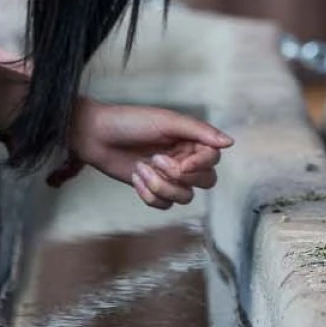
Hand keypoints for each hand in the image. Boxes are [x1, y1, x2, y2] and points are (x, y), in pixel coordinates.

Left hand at [67, 97, 233, 208]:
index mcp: (191, 140)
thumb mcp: (167, 121)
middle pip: (205, 182)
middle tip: (157, 160)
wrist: (95, 135)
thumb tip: (230, 143)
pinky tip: (136, 178)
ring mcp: (168, 176)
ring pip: (184, 197)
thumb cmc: (130, 122)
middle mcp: (184, 159)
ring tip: (141, 168)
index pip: (213, 159)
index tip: (183, 164)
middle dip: (180, 177)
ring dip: (161, 186)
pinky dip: (149, 194)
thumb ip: (200, 131)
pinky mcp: (152, 189)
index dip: (201, 165)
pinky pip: (164, 205)